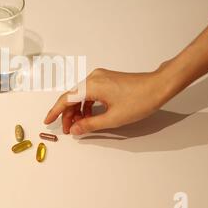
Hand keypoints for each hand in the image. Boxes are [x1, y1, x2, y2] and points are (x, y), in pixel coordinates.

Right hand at [43, 68, 168, 134]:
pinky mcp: (107, 79)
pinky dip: (86, 105)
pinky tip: (90, 116)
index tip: (48, 121)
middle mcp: (93, 78)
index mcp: (92, 86)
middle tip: (68, 130)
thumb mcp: (113, 118)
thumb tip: (74, 129)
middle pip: (72, 97)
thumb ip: (90, 125)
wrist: (159, 86)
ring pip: (81, 95)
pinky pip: (90, 92)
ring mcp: (100, 77)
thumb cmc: (139, 100)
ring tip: (79, 125)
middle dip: (67, 114)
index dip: (55, 112)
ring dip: (77, 110)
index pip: (66, 99)